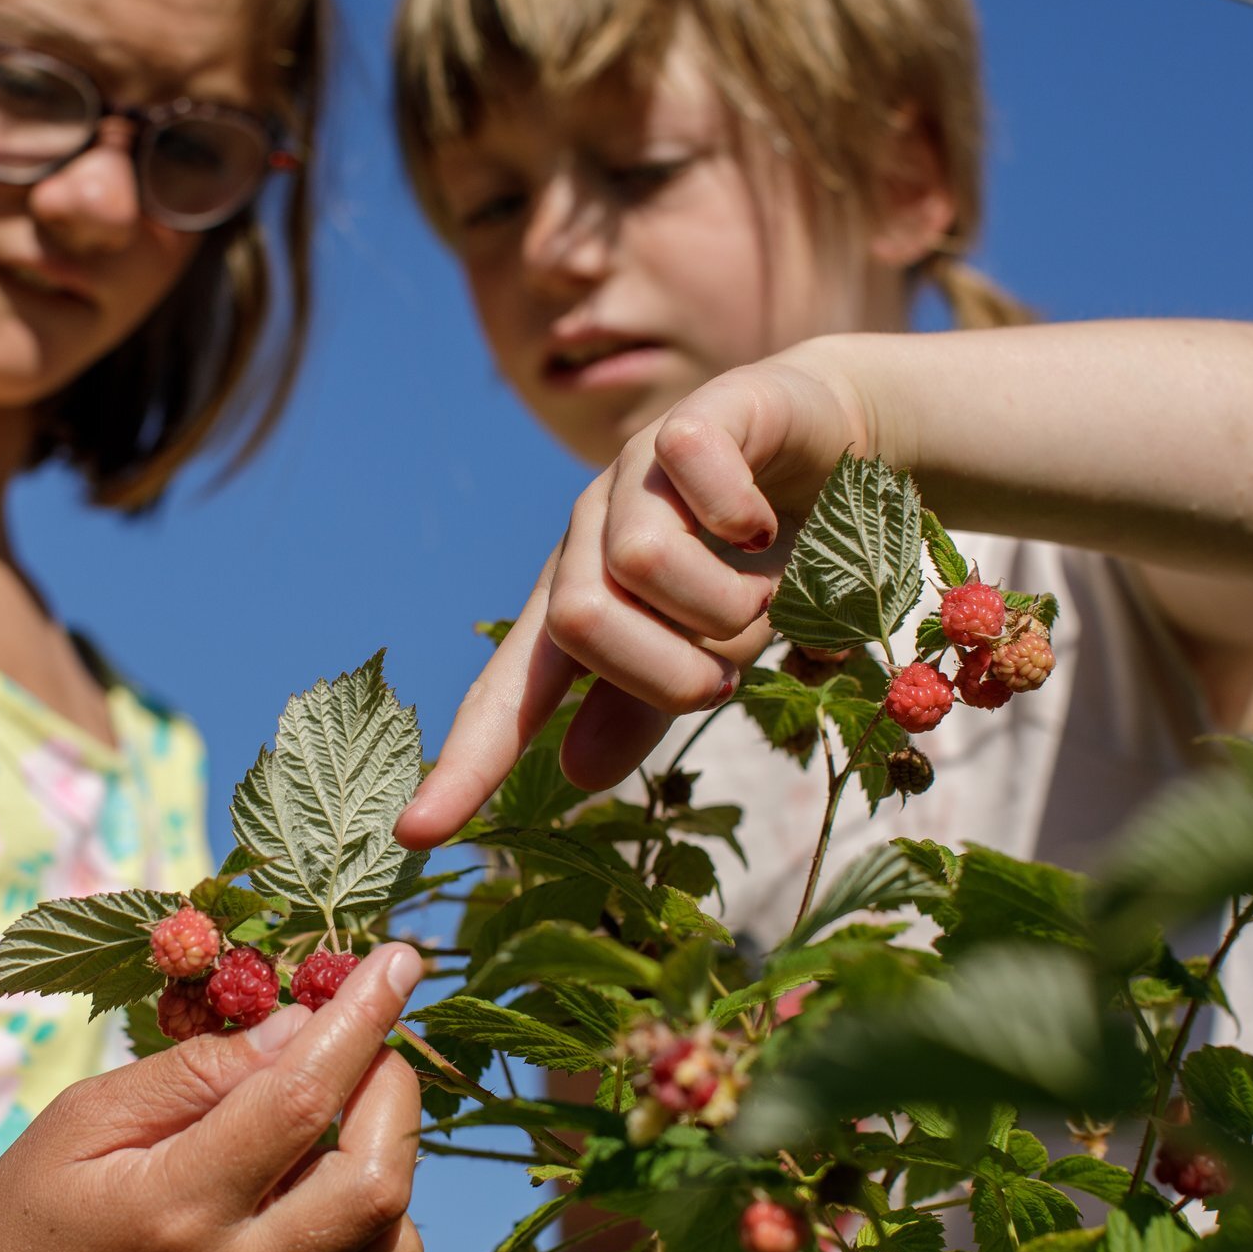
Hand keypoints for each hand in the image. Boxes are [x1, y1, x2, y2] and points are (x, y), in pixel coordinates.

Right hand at [0, 942, 427, 1251]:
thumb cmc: (27, 1214)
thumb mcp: (87, 1117)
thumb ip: (199, 1072)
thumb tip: (304, 1025)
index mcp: (174, 1209)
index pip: (302, 1097)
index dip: (362, 1019)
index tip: (399, 961)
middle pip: (378, 1183)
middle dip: (392, 1092)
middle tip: (367, 1049)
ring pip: (394, 1248)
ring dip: (385, 1171)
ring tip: (326, 1139)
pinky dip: (374, 1248)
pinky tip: (320, 1213)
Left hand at [396, 357, 859, 847]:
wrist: (835, 446)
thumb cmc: (754, 565)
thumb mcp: (701, 651)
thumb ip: (643, 705)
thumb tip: (577, 775)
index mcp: (579, 603)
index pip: (507, 694)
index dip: (465, 763)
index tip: (417, 834)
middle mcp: (590, 537)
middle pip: (579, 621)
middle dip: (676, 669)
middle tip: (734, 662)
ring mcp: (637, 473)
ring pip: (643, 559)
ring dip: (728, 606)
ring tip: (763, 594)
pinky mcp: (698, 417)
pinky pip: (694, 473)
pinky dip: (742, 517)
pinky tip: (766, 525)